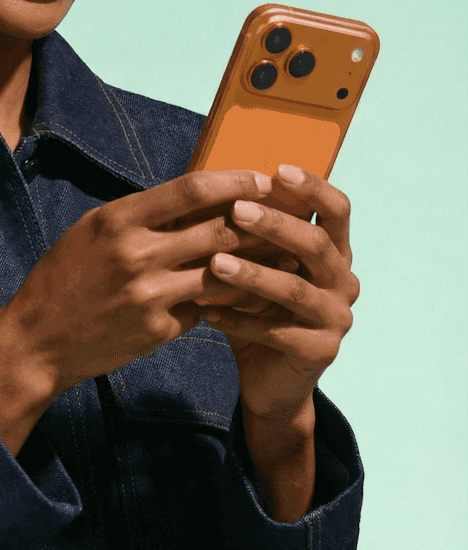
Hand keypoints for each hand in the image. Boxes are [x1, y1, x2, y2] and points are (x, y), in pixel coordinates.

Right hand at [0, 169, 276, 453]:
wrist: (38, 340)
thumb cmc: (65, 278)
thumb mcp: (92, 230)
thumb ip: (141, 214)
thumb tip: (196, 197)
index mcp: (118, 220)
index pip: (192, 190)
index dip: (235, 181)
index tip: (262, 180)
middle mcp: (136, 255)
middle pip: (218, 229)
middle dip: (260, 221)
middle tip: (288, 215)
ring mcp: (150, 295)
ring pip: (224, 272)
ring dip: (259, 263)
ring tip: (285, 254)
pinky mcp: (159, 329)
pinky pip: (205, 307)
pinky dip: (227, 298)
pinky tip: (249, 295)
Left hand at [200, 164, 358, 474]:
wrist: (269, 379)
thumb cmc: (258, 309)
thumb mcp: (257, 265)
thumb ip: (248, 234)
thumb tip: (206, 184)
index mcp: (334, 253)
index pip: (337, 210)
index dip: (313, 188)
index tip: (278, 170)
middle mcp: (344, 281)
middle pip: (317, 245)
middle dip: (277, 225)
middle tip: (237, 210)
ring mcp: (337, 318)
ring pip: (295, 290)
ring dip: (253, 273)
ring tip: (214, 262)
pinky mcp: (321, 351)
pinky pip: (277, 332)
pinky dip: (239, 320)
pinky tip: (206, 312)